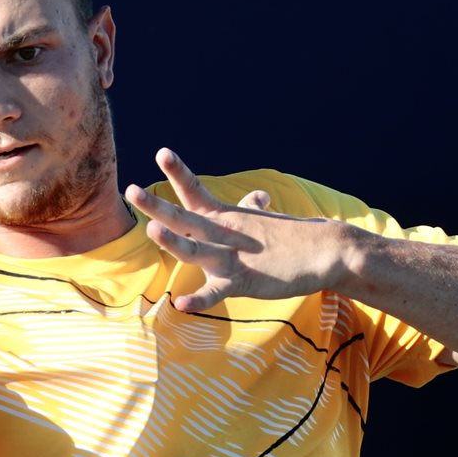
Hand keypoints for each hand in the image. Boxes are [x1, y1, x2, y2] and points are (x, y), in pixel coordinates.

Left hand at [124, 148, 349, 311]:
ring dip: (173, 241)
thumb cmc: (292, 236)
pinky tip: (180, 305)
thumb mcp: (265, 220)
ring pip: (196, 250)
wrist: (326, 252)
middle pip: (184, 218)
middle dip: (157, 206)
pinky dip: (199, 300)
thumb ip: (252, 209)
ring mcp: (231, 258)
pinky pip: (216, 293)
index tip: (161, 151)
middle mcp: (223, 234)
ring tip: (151, 230)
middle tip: (132, 190)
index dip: (178, 172)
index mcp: (224, 217)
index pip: (195, 191)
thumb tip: (258, 196)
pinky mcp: (242, 283)